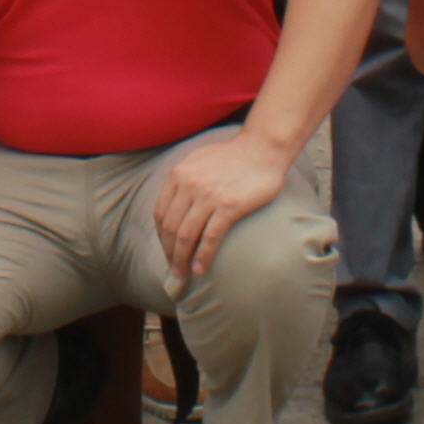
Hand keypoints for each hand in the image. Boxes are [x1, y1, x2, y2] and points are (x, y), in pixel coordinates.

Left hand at [149, 125, 291, 289]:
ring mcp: (208, 195)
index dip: (161, 237)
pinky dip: (203, 256)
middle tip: (174, 270)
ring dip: (181, 259)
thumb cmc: (233, 155)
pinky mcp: (229, 206)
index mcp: (179, 174)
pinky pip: (210, 237)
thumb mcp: (199, 160)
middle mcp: (189, 184)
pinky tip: (201, 268)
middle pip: (170, 228)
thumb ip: (184, 179)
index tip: (167, 251)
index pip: (160, 213)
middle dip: (169, 253)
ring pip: (186, 236)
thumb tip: (175, 204)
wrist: (263, 147)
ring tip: (183, 275)